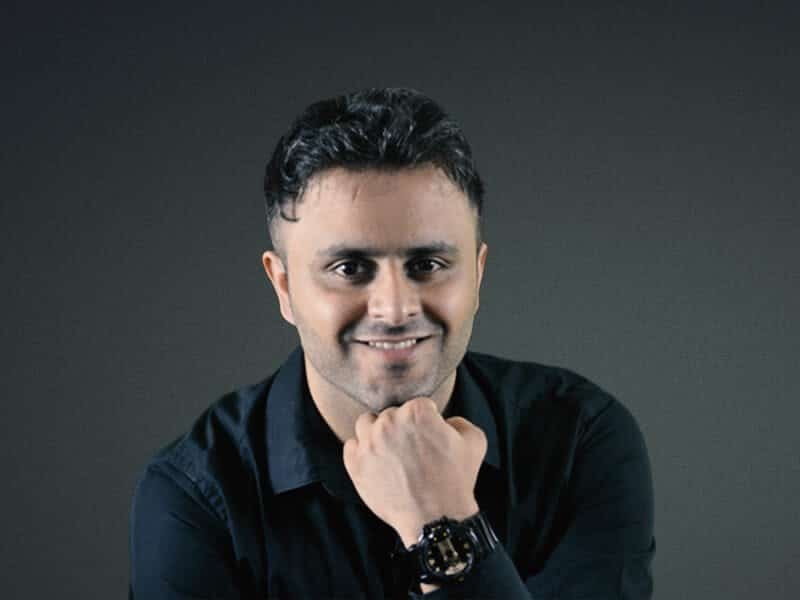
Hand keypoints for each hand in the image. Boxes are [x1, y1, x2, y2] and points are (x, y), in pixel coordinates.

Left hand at [342, 397, 486, 545]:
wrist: (436, 520)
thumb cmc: (456, 482)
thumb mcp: (474, 442)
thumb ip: (459, 421)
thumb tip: (446, 421)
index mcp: (417, 412)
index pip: (418, 405)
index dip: (428, 420)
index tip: (430, 435)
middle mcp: (390, 422)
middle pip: (391, 414)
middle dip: (402, 428)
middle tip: (412, 449)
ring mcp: (370, 443)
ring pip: (367, 424)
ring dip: (377, 433)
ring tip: (390, 452)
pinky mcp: (356, 464)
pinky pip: (351, 446)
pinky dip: (361, 452)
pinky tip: (376, 463)